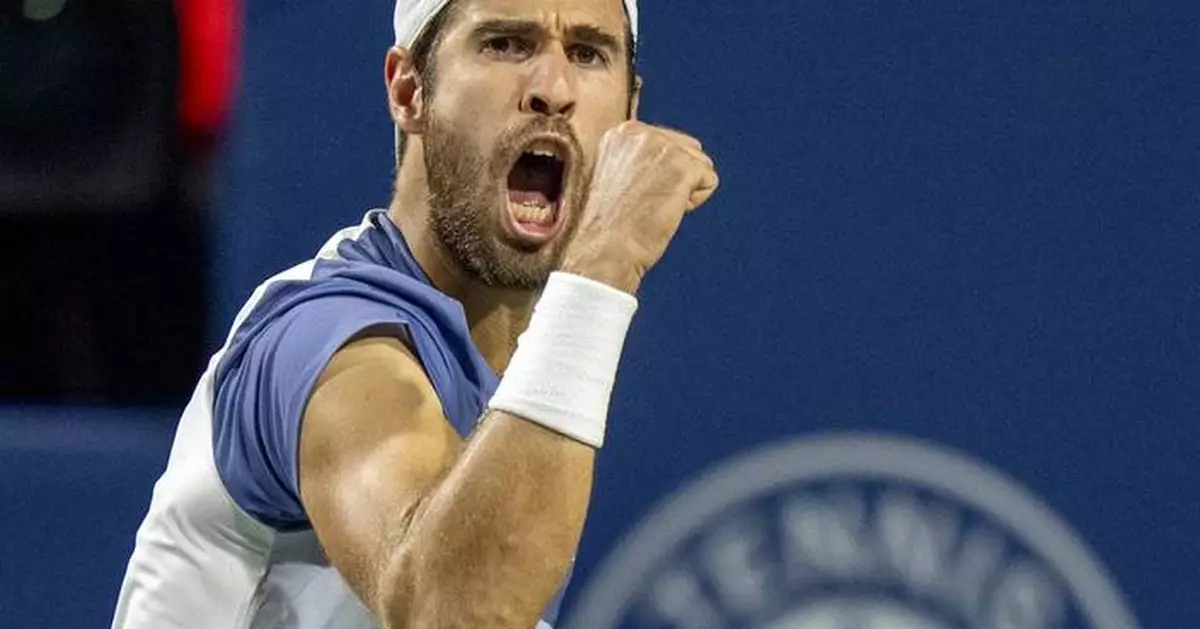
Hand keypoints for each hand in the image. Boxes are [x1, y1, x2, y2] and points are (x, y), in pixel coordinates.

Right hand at [561, 121, 718, 293]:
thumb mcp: (614, 177)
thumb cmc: (607, 228)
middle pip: (689, 149)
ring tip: (652, 207)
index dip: (660, 177)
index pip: (667, 143)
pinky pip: (709, 181)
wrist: (603, 250)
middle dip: (677, 180)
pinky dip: (694, 203)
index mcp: (621, 133)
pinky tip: (664, 211)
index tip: (633, 197)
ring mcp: (662, 146)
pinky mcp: (682, 166)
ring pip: (702, 165)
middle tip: (645, 204)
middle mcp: (641, 132)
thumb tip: (671, 162)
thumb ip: (639, 160)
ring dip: (685, 192)